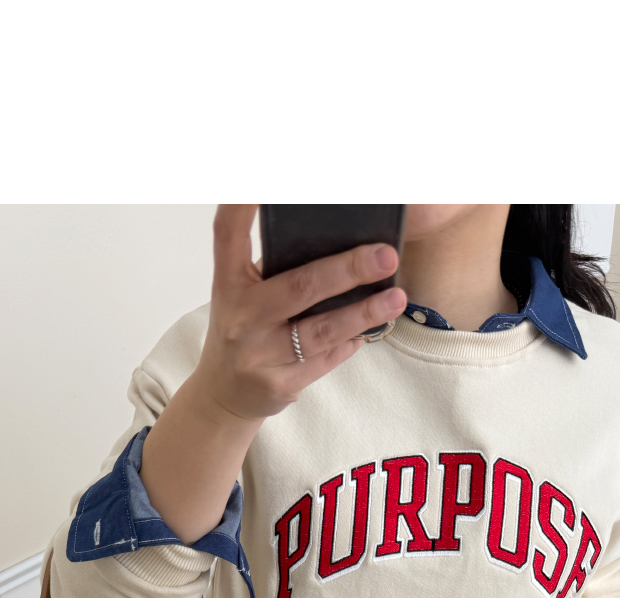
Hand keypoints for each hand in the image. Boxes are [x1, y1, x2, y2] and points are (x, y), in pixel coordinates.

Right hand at [193, 204, 407, 424]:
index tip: (257, 180)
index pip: (228, 233)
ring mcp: (259, 354)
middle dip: (348, 269)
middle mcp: (241, 316)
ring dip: (364, 312)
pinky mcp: (280, 384)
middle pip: (300, 287)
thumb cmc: (245, 329)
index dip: (241, 204)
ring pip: (321, 331)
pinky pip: (327, 359)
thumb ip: (278, 268)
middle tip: (386, 255)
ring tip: (396, 297)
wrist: (223, 394)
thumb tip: (339, 236)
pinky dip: (353, 341)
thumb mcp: (245, 293)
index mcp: (229, 282)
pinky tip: (374, 327)